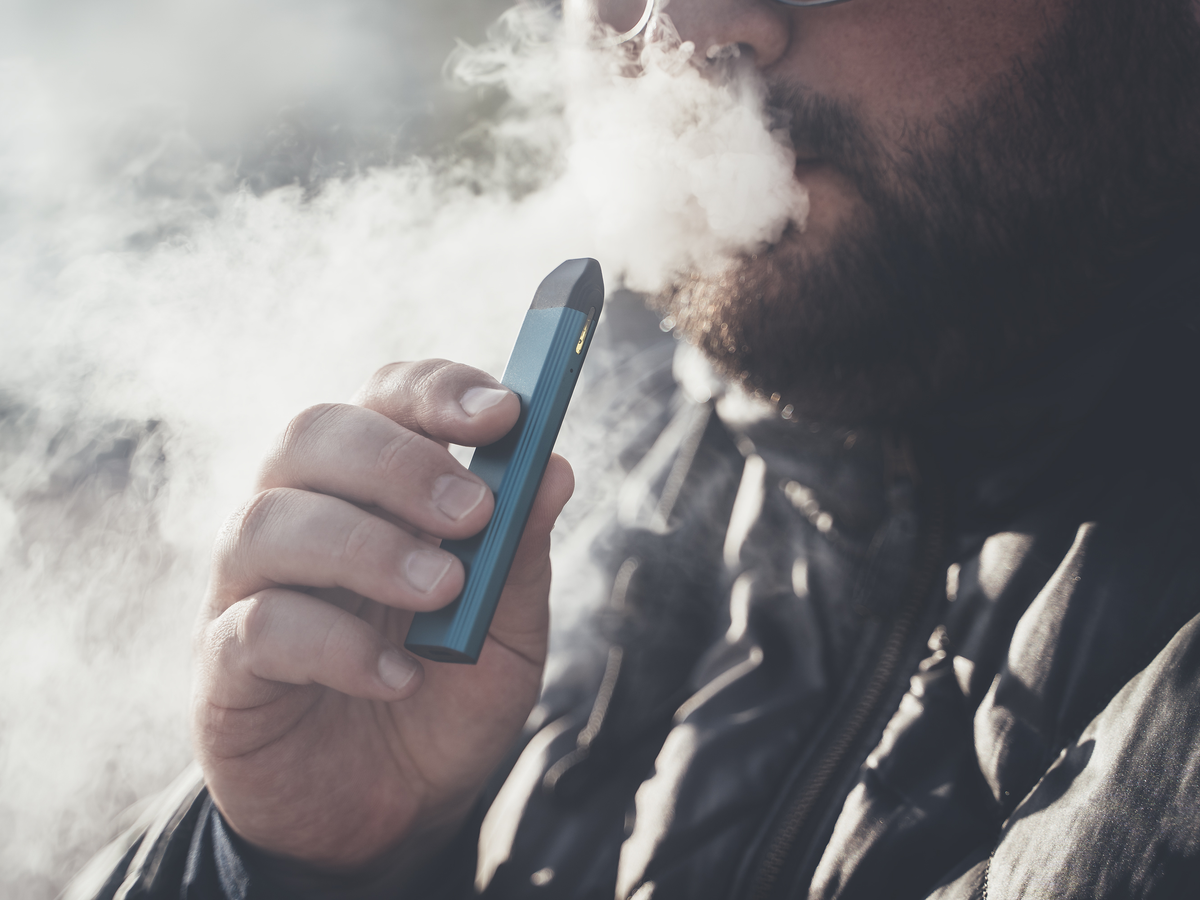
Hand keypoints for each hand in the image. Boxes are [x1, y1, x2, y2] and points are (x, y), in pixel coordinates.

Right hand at [191, 360, 573, 870]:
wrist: (394, 813)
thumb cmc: (450, 700)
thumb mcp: (508, 632)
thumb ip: (520, 554)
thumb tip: (553, 467)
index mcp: (372, 490)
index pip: (383, 399)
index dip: (436, 392)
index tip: (506, 413)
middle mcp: (300, 517)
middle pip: (312, 435)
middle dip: (399, 462)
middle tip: (474, 512)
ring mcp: (249, 587)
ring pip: (270, 521)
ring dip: (366, 546)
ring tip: (443, 592)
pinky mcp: (223, 666)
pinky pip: (257, 627)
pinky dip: (336, 645)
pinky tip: (399, 678)